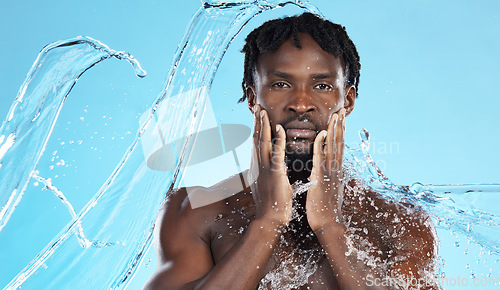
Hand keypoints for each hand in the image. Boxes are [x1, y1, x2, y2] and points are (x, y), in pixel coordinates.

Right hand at [250, 105, 292, 226]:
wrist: (270, 219)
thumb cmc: (271, 205)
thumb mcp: (266, 186)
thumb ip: (266, 174)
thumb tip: (266, 169)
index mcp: (258, 167)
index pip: (256, 143)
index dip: (256, 128)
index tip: (257, 116)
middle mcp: (258, 165)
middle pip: (255, 138)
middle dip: (256, 122)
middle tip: (256, 106)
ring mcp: (265, 169)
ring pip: (262, 142)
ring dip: (262, 125)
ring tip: (262, 110)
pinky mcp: (274, 173)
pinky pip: (276, 153)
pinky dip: (277, 139)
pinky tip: (278, 127)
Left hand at [306, 108, 345, 230]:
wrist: (328, 223)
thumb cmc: (325, 208)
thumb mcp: (328, 189)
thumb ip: (328, 178)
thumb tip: (327, 172)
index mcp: (336, 171)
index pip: (339, 147)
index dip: (340, 133)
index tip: (341, 120)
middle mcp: (336, 169)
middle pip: (339, 143)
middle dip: (340, 126)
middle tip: (342, 111)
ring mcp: (330, 173)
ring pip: (333, 147)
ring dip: (335, 130)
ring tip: (336, 115)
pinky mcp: (321, 177)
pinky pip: (321, 158)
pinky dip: (321, 145)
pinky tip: (322, 133)